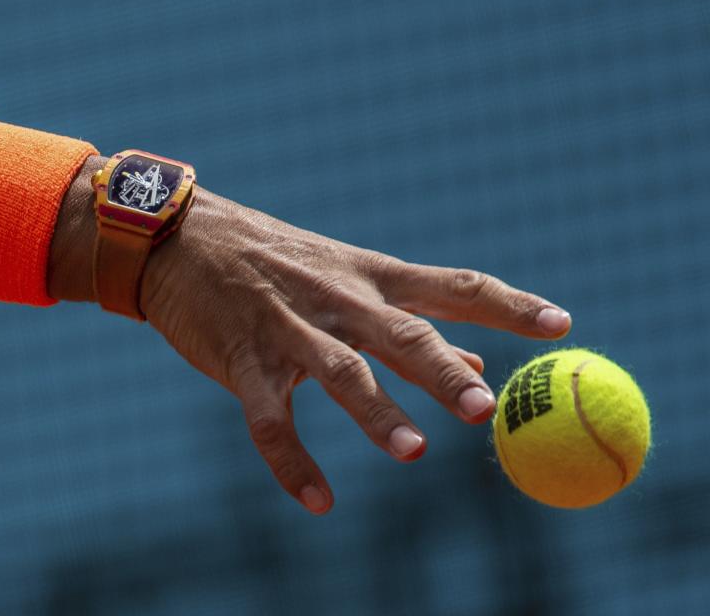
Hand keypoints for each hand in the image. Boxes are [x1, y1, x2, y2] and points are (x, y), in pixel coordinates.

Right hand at [140, 187, 570, 514]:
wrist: (180, 239)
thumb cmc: (273, 260)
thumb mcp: (346, 277)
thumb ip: (410, 319)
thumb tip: (477, 359)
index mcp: (370, 276)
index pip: (453, 286)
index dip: (508, 304)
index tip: (560, 324)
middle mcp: (337, 299)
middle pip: (400, 332)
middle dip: (441, 370)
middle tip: (483, 407)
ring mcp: (287, 328)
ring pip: (338, 371)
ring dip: (375, 411)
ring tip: (414, 452)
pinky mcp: (242, 359)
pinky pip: (269, 419)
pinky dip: (292, 462)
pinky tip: (319, 501)